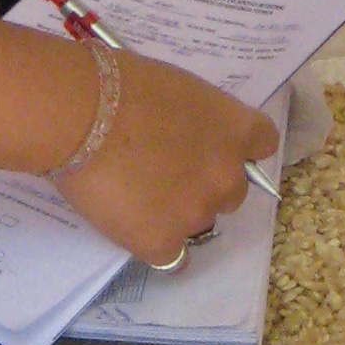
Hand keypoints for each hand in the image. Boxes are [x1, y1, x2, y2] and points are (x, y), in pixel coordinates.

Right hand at [53, 50, 278, 267]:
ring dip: (176, 215)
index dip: (236, 149)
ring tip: (134, 197)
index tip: (212, 148)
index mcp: (236, 129)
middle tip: (165, 173)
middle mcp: (227, 175)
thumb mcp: (179, 89)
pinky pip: (171, 258)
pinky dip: (154, 245)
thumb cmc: (122, 85)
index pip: (263, 145)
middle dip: (205, 185)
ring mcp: (196, 213)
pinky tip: (131, 228)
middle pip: (232, 192)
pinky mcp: (161, 242)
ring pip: (198, 223)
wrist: (81, 113)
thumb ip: (198, 119)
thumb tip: (185, 136)